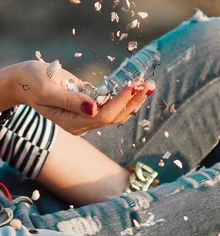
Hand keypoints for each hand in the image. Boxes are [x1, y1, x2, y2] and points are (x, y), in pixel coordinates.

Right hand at [13, 60, 155, 135]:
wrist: (24, 81)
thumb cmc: (32, 82)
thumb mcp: (48, 90)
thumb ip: (71, 100)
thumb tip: (94, 108)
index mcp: (72, 123)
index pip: (103, 116)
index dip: (119, 102)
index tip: (132, 85)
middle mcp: (83, 124)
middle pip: (115, 116)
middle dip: (133, 101)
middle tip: (148, 85)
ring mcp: (88, 117)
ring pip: (117, 113)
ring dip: (134, 100)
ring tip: (148, 85)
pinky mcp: (91, 108)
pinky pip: (113, 106)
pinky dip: (126, 97)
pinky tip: (138, 87)